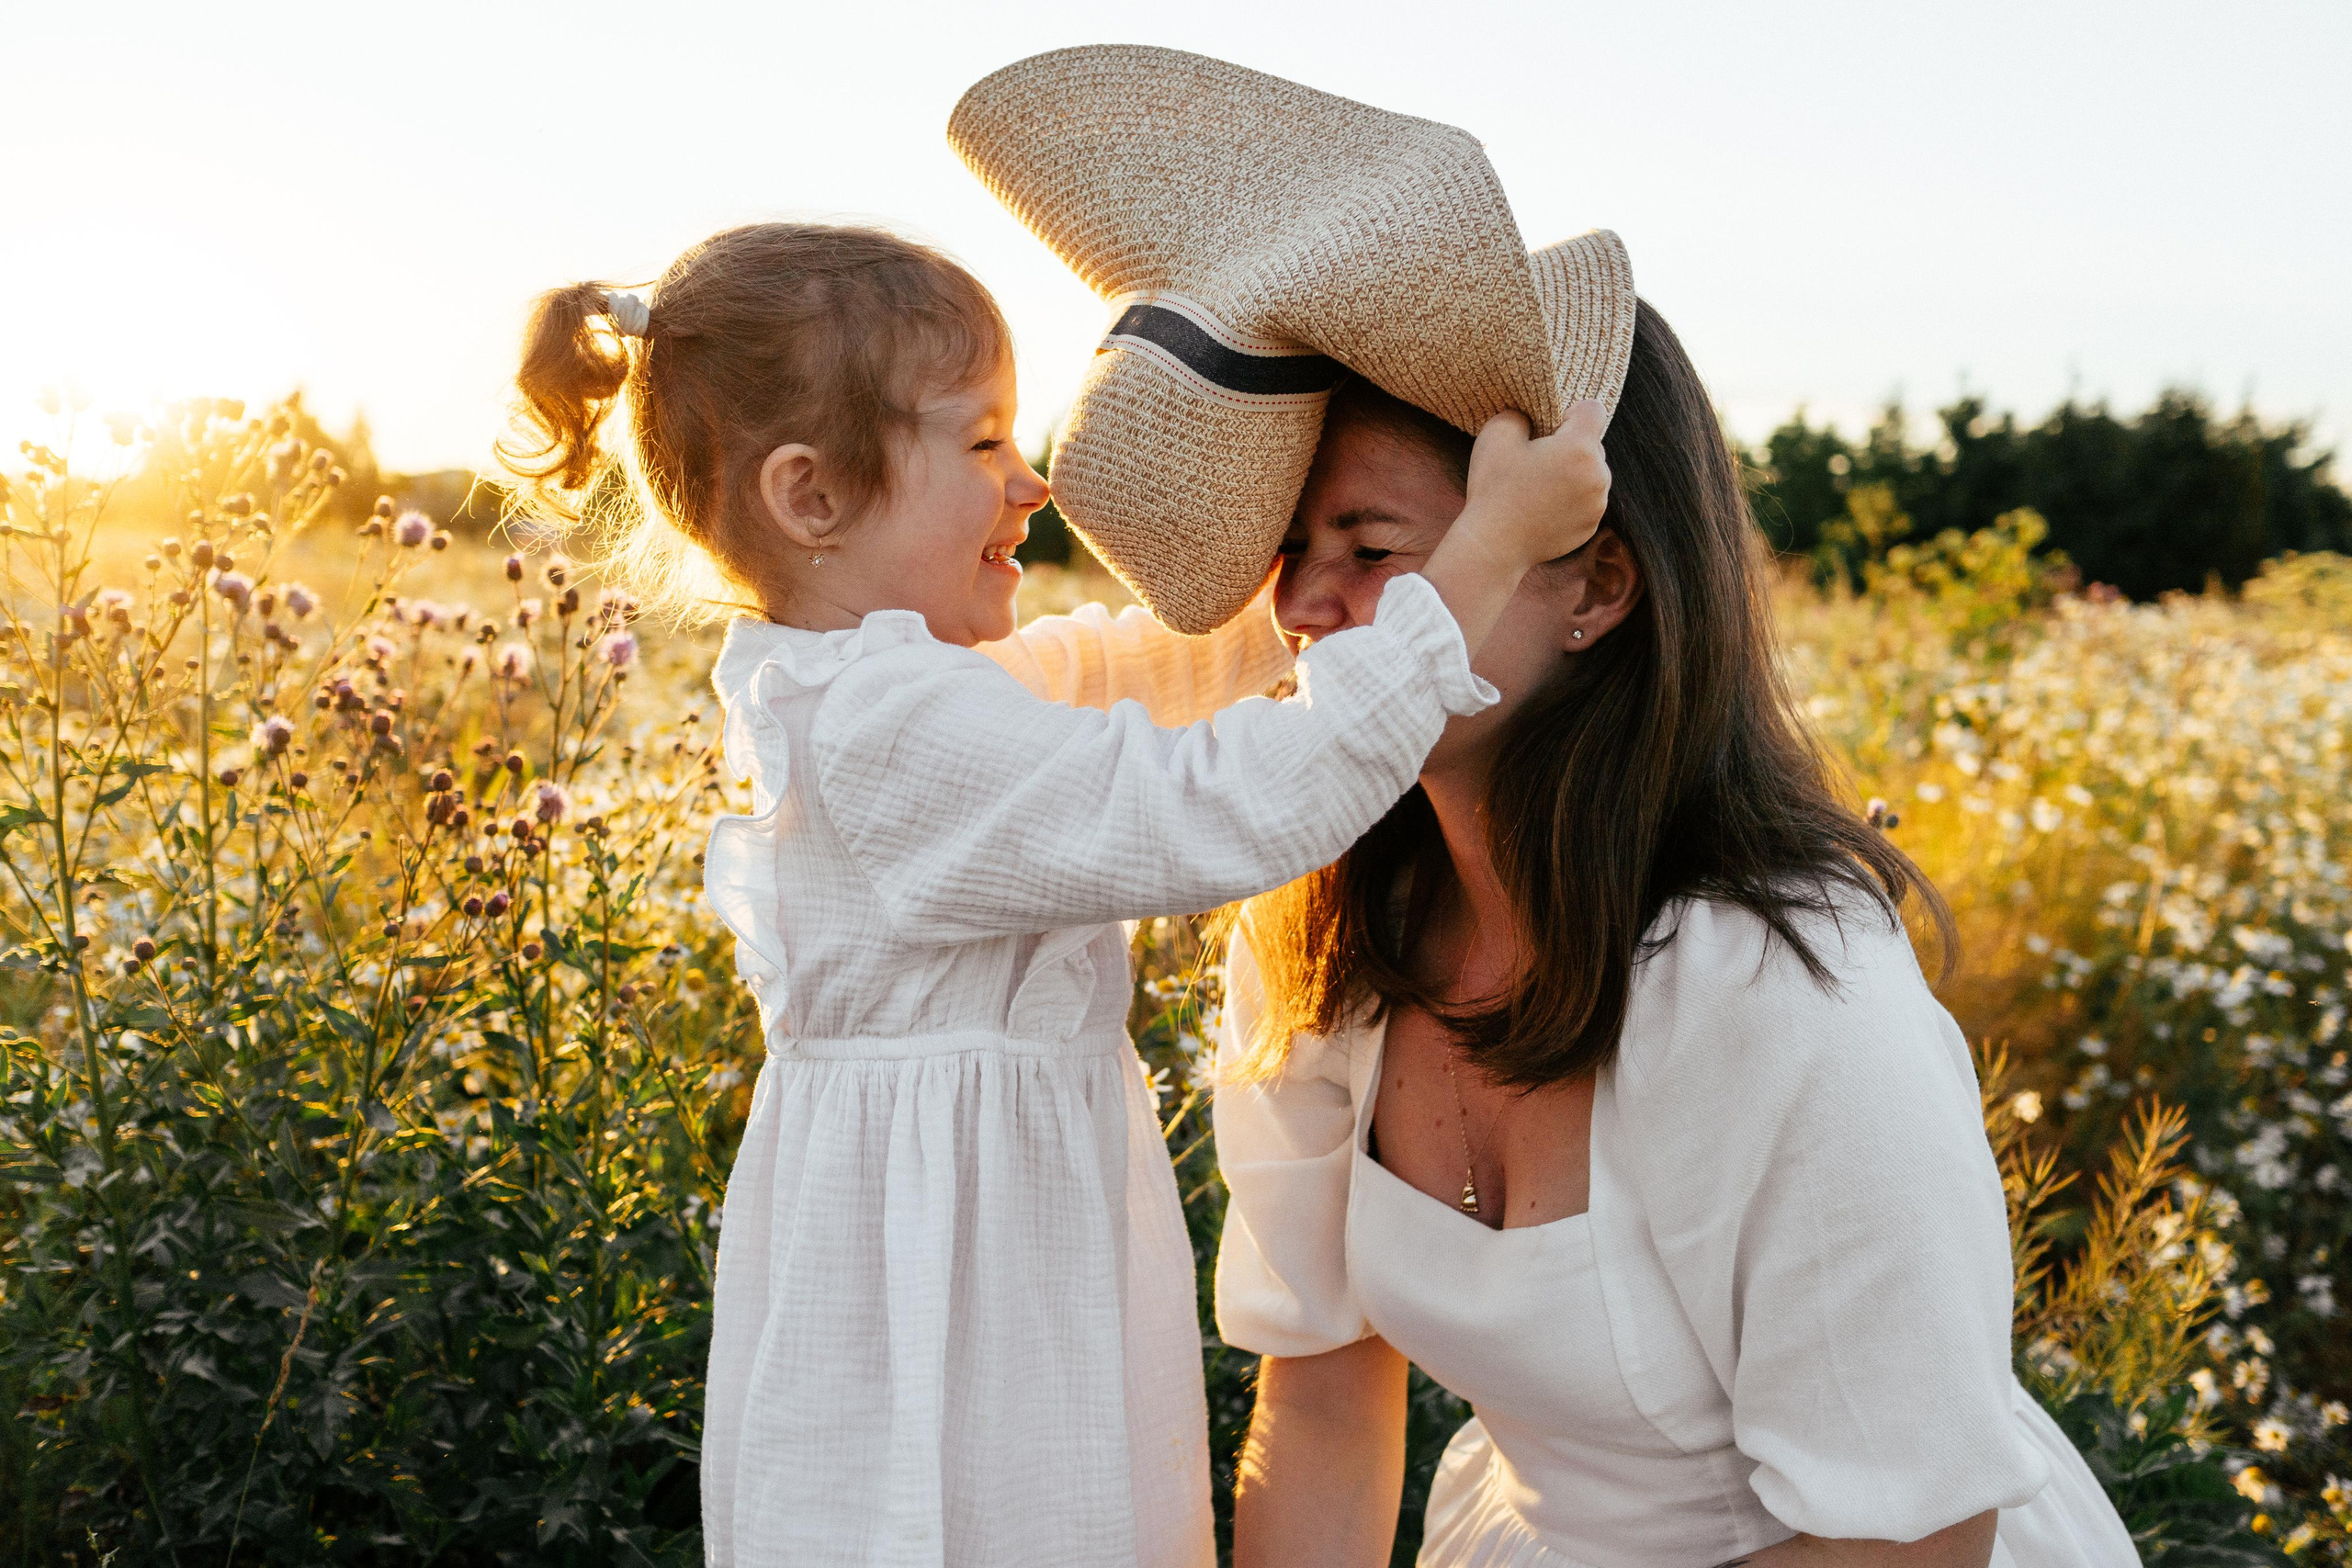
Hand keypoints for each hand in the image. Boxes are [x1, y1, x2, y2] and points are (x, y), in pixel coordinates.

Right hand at [1458, 401, 1611, 569]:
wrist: (1494, 545)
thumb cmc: (1494, 488)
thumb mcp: (1497, 434)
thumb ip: (1521, 413)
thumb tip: (1532, 416)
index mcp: (1580, 448)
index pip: (1593, 409)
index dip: (1570, 413)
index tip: (1549, 429)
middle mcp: (1598, 475)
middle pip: (1593, 444)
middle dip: (1570, 446)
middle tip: (1536, 462)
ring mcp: (1597, 504)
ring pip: (1592, 474)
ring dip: (1572, 474)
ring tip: (1538, 487)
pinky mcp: (1591, 526)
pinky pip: (1587, 501)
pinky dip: (1571, 500)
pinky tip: (1542, 507)